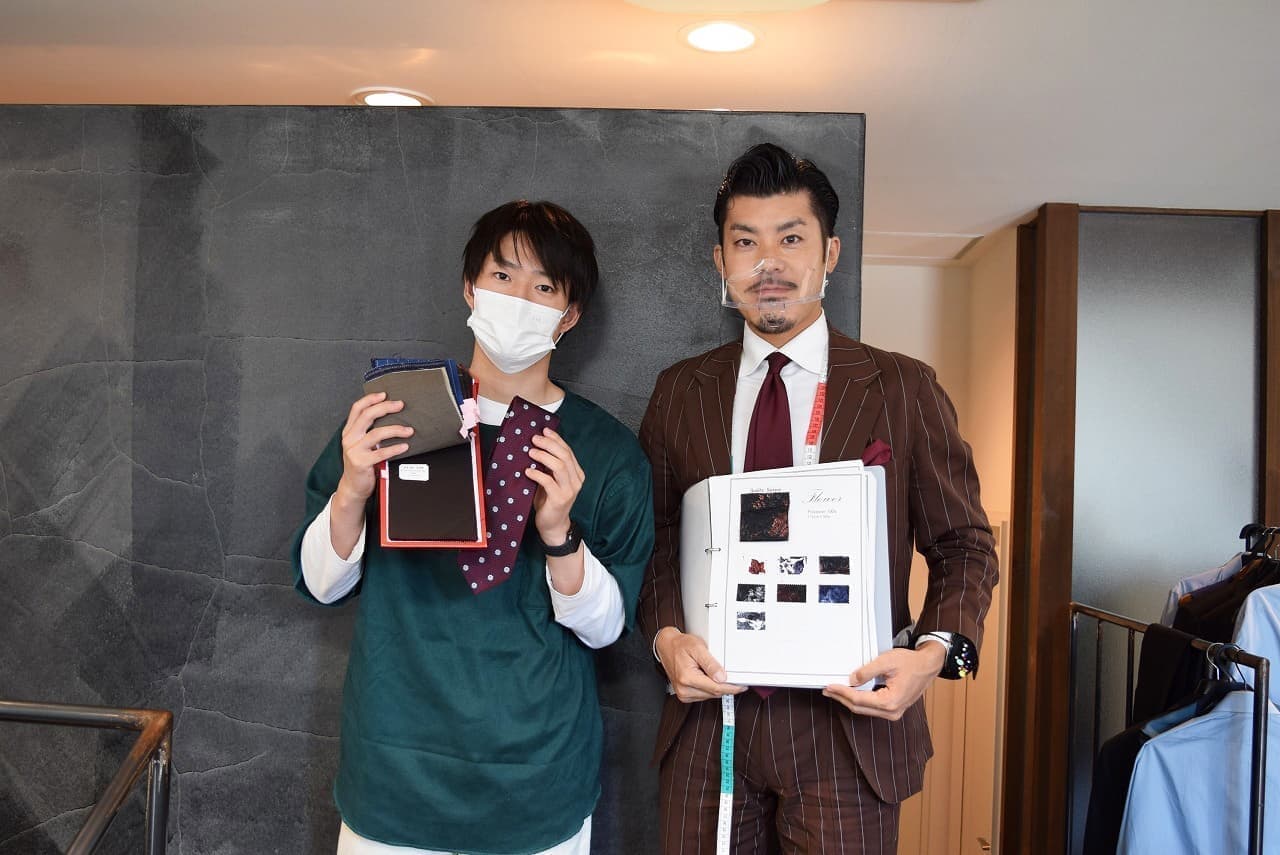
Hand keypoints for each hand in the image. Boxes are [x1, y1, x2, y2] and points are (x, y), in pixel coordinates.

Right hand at [335, 392, 413, 504]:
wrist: (353, 487)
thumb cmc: (361, 462)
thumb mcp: (360, 444)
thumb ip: (368, 430)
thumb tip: (389, 414)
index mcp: (349, 431)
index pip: (357, 409)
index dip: (370, 399)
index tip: (385, 394)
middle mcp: (349, 439)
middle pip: (367, 416)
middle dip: (385, 408)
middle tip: (400, 405)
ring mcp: (354, 451)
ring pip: (376, 433)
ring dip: (395, 429)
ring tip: (409, 430)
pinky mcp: (361, 463)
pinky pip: (381, 453)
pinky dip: (395, 448)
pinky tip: (405, 446)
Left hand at [526, 428, 584, 543]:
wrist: (553, 525)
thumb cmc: (550, 500)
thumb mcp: (552, 480)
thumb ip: (550, 466)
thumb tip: (537, 446)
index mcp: (577, 473)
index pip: (568, 451)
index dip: (556, 439)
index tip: (544, 430)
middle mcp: (576, 480)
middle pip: (564, 456)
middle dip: (549, 445)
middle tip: (534, 439)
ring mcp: (569, 490)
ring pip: (559, 467)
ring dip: (543, 456)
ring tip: (531, 452)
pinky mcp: (560, 499)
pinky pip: (548, 482)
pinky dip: (537, 474)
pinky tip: (528, 471)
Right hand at [654, 627, 745, 702]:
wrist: (666, 647)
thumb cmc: (680, 645)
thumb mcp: (698, 648)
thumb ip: (710, 663)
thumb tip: (722, 677)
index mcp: (687, 678)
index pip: (716, 688)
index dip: (732, 688)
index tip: (742, 686)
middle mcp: (684, 689)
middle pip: (714, 693)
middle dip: (726, 686)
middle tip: (735, 678)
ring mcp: (683, 694)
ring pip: (710, 696)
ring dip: (718, 687)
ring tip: (717, 673)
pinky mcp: (685, 695)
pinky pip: (704, 695)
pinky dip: (710, 688)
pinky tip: (709, 678)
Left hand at [822, 644, 945, 720]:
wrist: (928, 666)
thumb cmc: (911, 663)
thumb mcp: (886, 661)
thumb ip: (867, 671)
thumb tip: (852, 680)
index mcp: (890, 701)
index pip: (858, 699)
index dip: (841, 692)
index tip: (829, 686)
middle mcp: (892, 712)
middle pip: (858, 707)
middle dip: (841, 698)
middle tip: (827, 690)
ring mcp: (893, 713)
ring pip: (864, 709)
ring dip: (848, 700)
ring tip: (835, 691)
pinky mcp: (893, 710)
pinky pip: (871, 708)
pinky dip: (859, 701)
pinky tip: (850, 694)